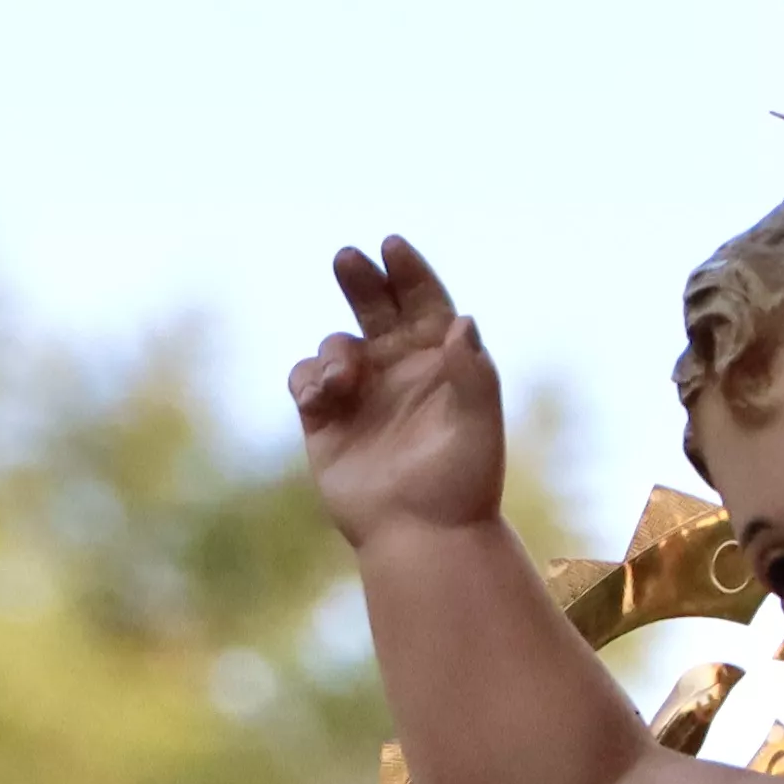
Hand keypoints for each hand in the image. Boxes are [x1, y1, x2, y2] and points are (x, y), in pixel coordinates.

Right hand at [288, 237, 509, 545]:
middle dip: (361, 279)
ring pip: (335, 344)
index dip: (409, 270)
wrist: (422, 537)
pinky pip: (305, 379)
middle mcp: (399, 368)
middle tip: (346, 259)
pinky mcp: (324, 420)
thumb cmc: (460, 484)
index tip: (392, 246)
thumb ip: (473, 372)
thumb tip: (462, 321)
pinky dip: (308, 378)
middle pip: (375, 306)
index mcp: (441, 360)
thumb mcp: (479, 425)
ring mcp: (360, 392)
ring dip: (335, 351)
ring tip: (343, 381)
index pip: (424, 300)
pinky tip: (323, 396)